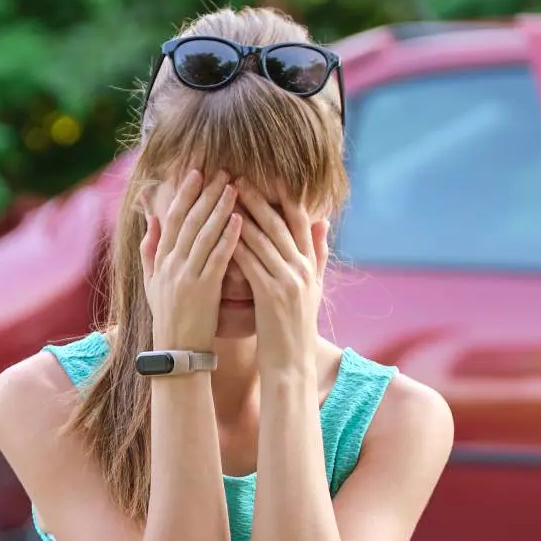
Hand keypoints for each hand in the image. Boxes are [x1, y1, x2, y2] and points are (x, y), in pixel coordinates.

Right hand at [142, 168, 242, 349]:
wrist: (176, 352)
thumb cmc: (169, 317)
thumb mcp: (151, 284)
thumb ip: (149, 251)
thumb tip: (150, 220)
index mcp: (160, 261)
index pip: (171, 219)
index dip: (184, 194)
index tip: (196, 172)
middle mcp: (170, 266)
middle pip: (188, 221)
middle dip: (206, 194)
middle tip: (222, 171)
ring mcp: (186, 277)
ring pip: (203, 235)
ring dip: (220, 209)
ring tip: (235, 187)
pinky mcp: (203, 291)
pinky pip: (217, 259)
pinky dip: (228, 238)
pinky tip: (240, 220)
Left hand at [233, 187, 324, 373]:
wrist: (292, 364)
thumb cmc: (294, 328)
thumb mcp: (313, 287)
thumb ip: (317, 253)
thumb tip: (322, 222)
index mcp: (310, 265)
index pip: (299, 221)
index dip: (284, 197)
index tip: (267, 176)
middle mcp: (302, 269)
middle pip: (279, 225)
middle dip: (258, 199)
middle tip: (238, 177)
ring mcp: (289, 281)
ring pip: (263, 240)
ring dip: (241, 216)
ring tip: (223, 198)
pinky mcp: (272, 295)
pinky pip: (250, 263)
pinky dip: (234, 245)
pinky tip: (217, 233)